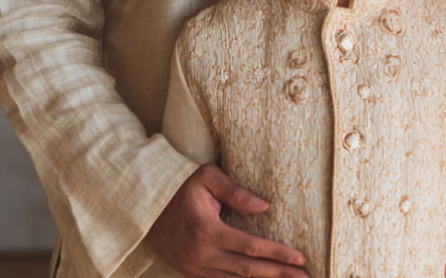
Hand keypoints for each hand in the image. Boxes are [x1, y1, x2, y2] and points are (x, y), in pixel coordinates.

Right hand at [147, 163, 307, 276]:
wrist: (145, 205)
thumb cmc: (180, 186)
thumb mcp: (207, 178)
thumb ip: (236, 191)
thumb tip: (265, 206)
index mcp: (208, 231)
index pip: (251, 247)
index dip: (277, 254)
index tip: (300, 259)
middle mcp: (202, 254)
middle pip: (247, 270)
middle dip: (278, 275)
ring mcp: (194, 267)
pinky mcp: (190, 271)